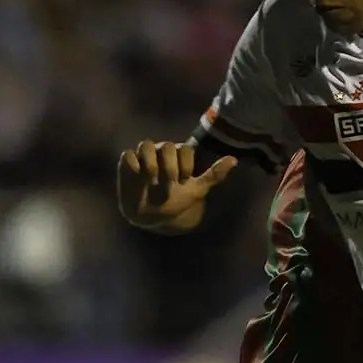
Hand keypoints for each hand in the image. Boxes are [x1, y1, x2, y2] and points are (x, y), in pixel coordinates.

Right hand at [116, 140, 237, 232]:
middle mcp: (160, 152)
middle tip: (170, 183)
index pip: (184, 149)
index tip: (184, 181)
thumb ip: (214, 175)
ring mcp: (143, 156)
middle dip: (170, 167)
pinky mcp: (127, 163)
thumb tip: (235, 159)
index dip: (186, 165)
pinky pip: (128, 155)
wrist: (150, 216)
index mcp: (177, 155)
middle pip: (166, 146)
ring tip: (152, 179)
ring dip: (151, 163)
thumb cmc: (175, 202)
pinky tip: (139, 179)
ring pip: (145, 145)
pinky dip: (133, 166)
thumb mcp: (196, 190)